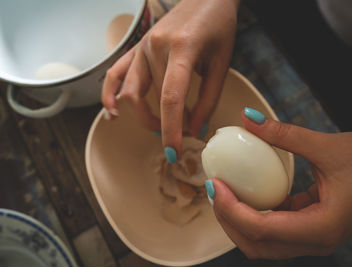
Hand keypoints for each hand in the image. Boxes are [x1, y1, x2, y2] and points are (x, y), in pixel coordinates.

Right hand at [102, 0, 239, 159]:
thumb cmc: (218, 27)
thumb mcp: (221, 64)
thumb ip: (208, 99)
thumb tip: (196, 129)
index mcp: (182, 49)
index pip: (170, 98)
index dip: (171, 130)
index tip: (173, 152)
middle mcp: (155, 47)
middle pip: (150, 99)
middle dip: (164, 125)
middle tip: (182, 134)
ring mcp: (141, 47)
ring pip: (131, 93)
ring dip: (144, 116)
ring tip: (161, 126)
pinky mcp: (136, 48)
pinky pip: (115, 74)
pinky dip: (110, 95)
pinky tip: (112, 112)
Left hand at [209, 108, 351, 258]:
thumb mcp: (325, 144)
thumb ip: (282, 132)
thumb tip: (247, 118)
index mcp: (323, 226)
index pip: (262, 229)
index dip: (231, 209)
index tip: (214, 183)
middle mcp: (317, 241)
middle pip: (256, 245)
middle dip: (229, 220)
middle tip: (214, 188)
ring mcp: (314, 239)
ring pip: (263, 243)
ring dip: (238, 221)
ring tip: (223, 191)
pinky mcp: (311, 230)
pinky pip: (274, 231)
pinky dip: (254, 215)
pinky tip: (245, 192)